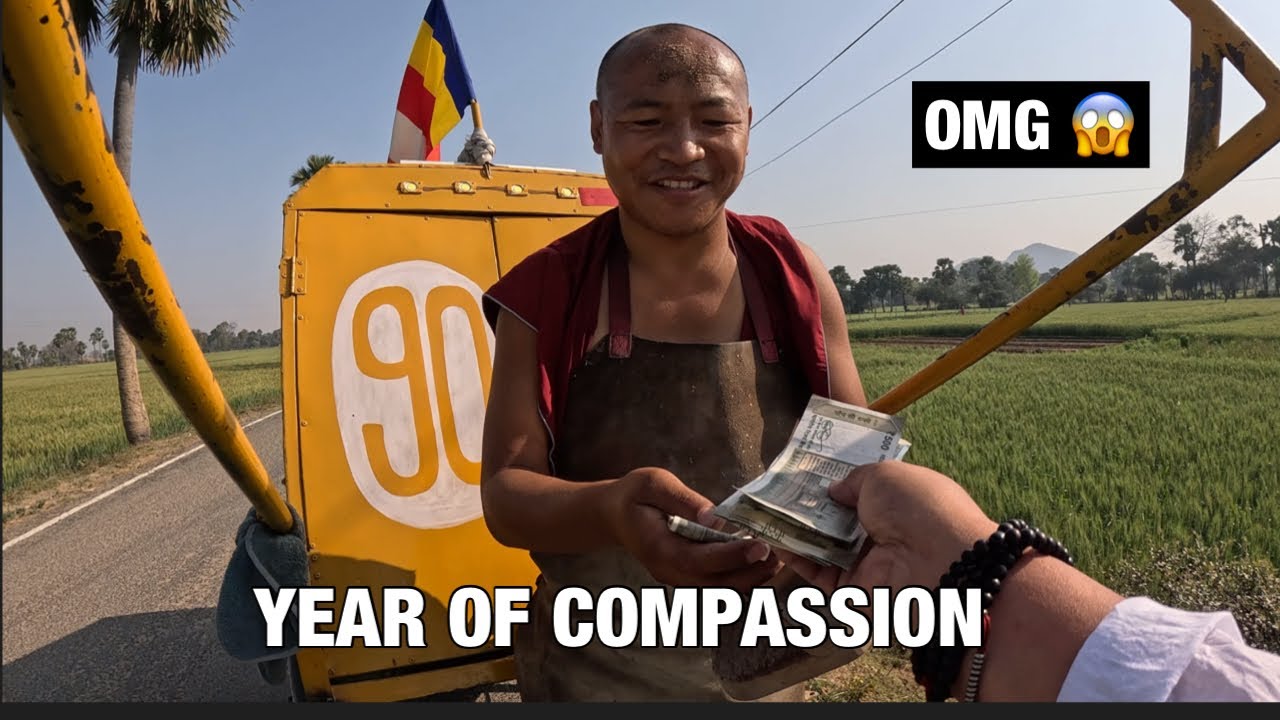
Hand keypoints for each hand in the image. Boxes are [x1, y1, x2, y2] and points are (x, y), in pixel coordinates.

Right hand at [607, 467, 781, 592]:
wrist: (614, 515)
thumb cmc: (634, 495)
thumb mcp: (654, 484)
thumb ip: (684, 500)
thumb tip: (715, 517)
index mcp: (658, 549)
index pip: (699, 560)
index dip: (731, 555)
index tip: (759, 545)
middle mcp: (669, 571)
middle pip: (715, 583)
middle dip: (750, 570)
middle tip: (780, 551)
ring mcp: (678, 578)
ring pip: (721, 589)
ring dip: (751, 577)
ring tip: (778, 556)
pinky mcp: (688, 576)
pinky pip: (719, 584)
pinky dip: (743, 576)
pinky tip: (762, 560)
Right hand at [776, 461, 996, 594]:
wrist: (938, 564)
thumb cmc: (919, 507)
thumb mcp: (884, 474)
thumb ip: (853, 480)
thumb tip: (832, 490)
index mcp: (900, 503)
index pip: (862, 492)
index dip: (835, 481)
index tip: (806, 471)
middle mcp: (883, 534)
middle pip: (838, 519)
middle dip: (809, 505)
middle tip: (777, 489)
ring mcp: (866, 563)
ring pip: (822, 546)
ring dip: (795, 530)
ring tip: (765, 510)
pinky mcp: (851, 590)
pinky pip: (817, 572)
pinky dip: (794, 557)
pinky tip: (772, 537)